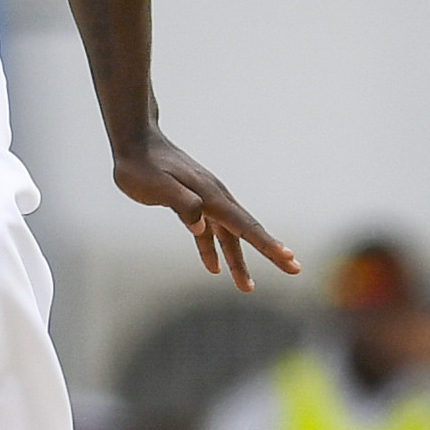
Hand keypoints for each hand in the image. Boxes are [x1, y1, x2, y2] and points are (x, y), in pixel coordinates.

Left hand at [112, 130, 299, 292]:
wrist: (135, 141)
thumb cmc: (142, 166)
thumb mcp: (157, 187)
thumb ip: (181, 204)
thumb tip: (201, 228)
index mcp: (210, 196)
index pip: (244, 226)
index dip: (267, 244)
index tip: (289, 259)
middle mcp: (214, 198)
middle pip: (246, 230)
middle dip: (270, 251)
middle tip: (294, 270)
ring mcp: (205, 199)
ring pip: (228, 235)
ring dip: (237, 260)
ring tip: (247, 287)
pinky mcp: (192, 202)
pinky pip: (209, 230)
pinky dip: (213, 248)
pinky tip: (213, 267)